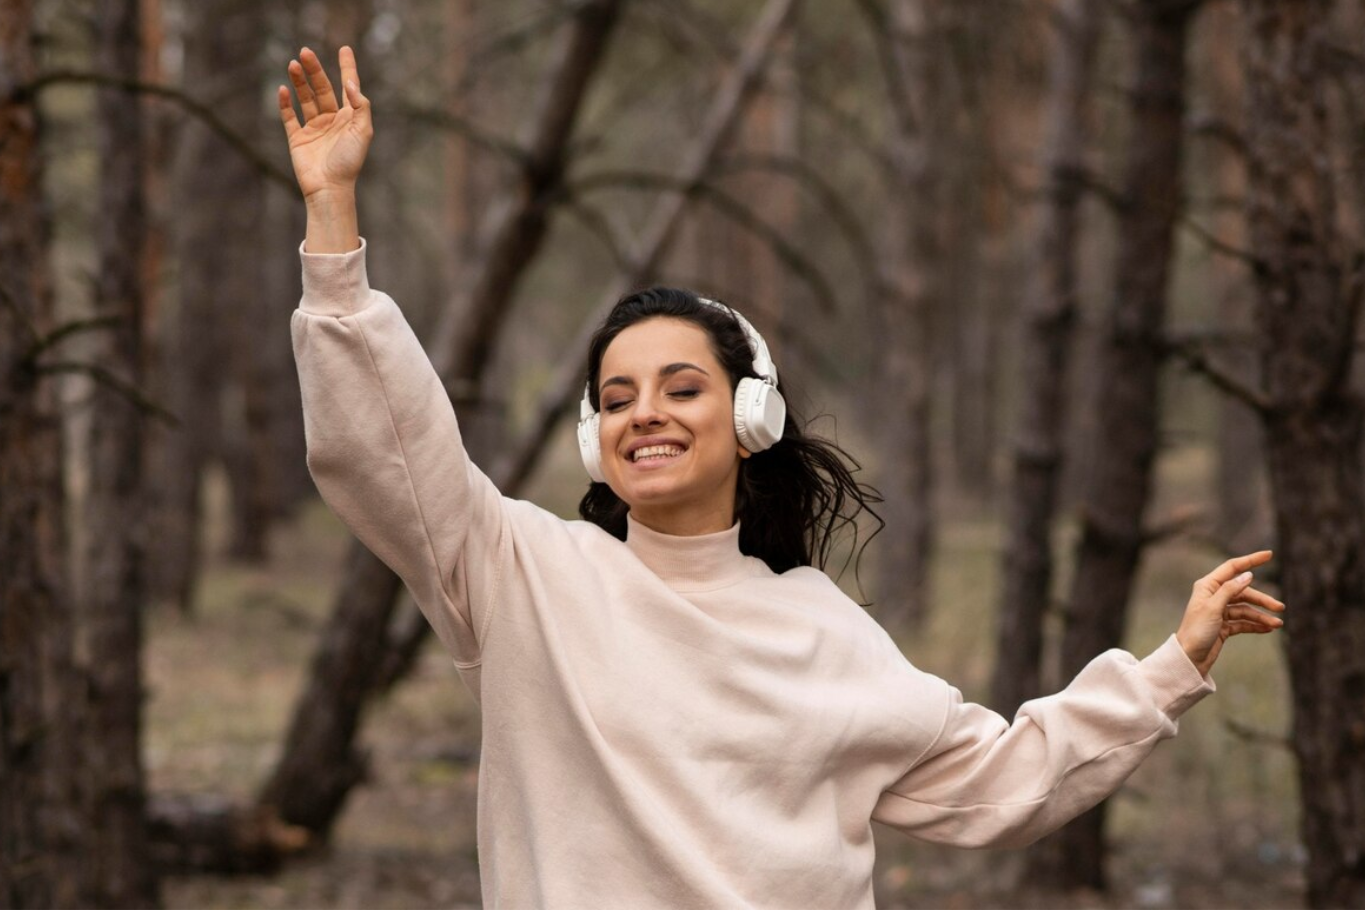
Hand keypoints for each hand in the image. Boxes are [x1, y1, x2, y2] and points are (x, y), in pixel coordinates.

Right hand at [277, 46, 371, 201]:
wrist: (330, 187)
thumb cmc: (350, 161)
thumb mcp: (363, 131)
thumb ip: (360, 105)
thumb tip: (350, 82)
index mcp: (349, 118)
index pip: (348, 87)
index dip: (347, 67)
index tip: (344, 48)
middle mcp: (332, 120)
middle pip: (323, 88)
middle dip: (314, 70)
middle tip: (305, 51)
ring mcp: (314, 129)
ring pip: (306, 99)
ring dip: (299, 81)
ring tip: (293, 63)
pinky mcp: (298, 138)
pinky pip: (289, 117)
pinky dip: (285, 103)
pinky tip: (283, 89)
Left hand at [1175, 550, 1284, 675]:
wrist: (1189, 658)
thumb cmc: (1196, 631)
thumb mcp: (1213, 608)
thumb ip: (1230, 590)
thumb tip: (1248, 575)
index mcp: (1207, 586)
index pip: (1232, 568)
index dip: (1250, 560)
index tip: (1269, 555)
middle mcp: (1213, 596)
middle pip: (1243, 592)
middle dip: (1262, 599)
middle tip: (1280, 608)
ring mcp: (1219, 611)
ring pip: (1246, 609)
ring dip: (1262, 616)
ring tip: (1277, 624)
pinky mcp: (1223, 626)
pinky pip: (1244, 622)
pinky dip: (1255, 625)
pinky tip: (1268, 629)